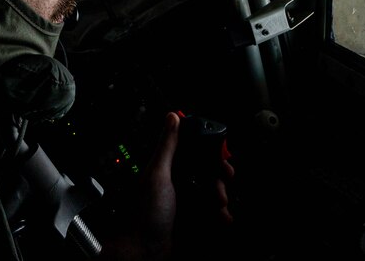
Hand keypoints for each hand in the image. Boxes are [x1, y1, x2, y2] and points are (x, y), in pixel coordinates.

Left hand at [100, 112, 233, 260]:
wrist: (142, 253)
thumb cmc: (142, 215)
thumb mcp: (157, 175)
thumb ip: (167, 146)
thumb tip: (172, 117)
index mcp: (168, 168)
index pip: (195, 152)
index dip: (212, 153)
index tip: (222, 158)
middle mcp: (177, 183)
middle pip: (208, 173)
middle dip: (219, 179)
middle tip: (222, 185)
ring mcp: (185, 203)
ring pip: (213, 193)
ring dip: (221, 199)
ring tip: (219, 207)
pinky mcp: (191, 221)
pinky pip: (212, 214)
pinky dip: (220, 216)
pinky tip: (222, 219)